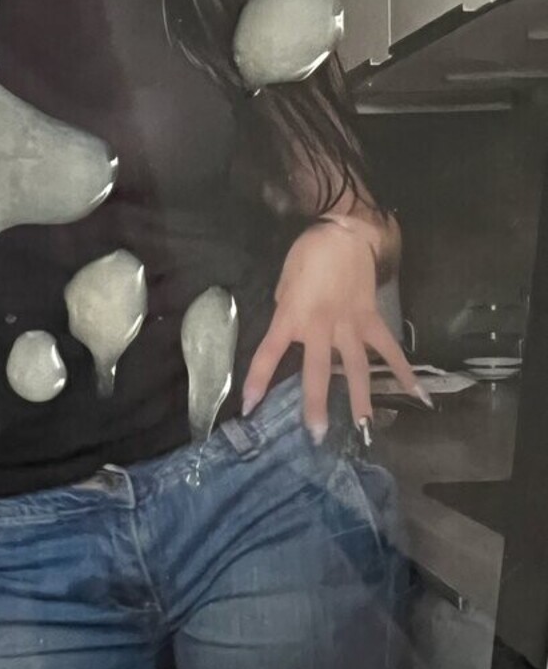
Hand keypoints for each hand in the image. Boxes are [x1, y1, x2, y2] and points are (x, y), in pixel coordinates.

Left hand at [241, 222, 425, 439]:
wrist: (342, 232)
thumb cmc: (306, 254)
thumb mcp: (284, 282)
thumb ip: (287, 311)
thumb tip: (293, 334)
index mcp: (292, 315)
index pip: (268, 352)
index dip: (257, 380)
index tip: (248, 407)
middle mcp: (320, 326)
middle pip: (317, 371)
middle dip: (316, 404)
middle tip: (316, 437)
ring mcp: (350, 325)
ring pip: (356, 368)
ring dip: (361, 400)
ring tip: (364, 431)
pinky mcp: (372, 320)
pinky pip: (389, 349)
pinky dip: (404, 370)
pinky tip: (418, 395)